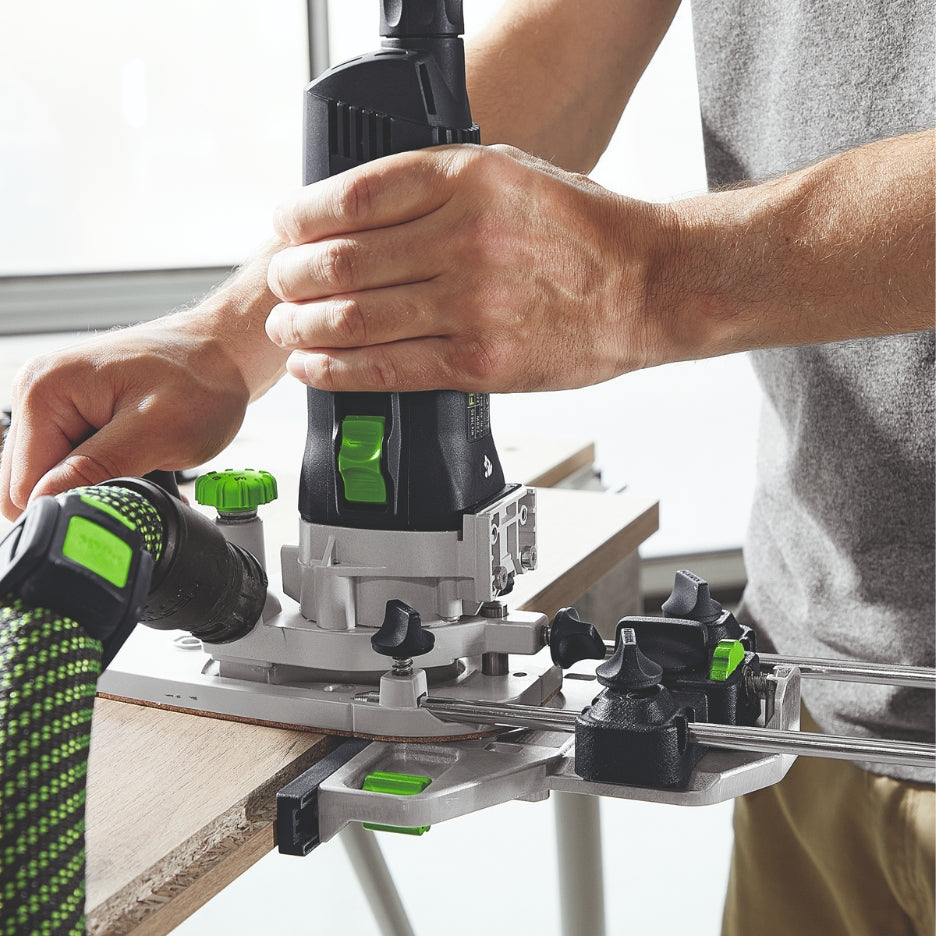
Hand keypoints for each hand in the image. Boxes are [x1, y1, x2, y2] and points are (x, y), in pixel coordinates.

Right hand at [0, 314, 251, 519]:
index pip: (22, 484)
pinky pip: (72, 461)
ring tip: (142, 465)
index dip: (69, 504)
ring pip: (53, 476)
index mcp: (44, 390)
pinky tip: (136, 461)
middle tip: (137, 480)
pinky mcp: (73, 412)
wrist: (225, 353)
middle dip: (82, 494)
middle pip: (30, 482)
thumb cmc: (202, 379)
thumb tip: (44, 501)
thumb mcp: (155, 432)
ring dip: (97, 484)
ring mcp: (55, 402)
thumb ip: (96, 468)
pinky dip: (104, 472)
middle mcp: (38, 392)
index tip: (118, 499)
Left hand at [265, 145, 669, 392]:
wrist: (647, 285)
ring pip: (355, 317)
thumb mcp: (512, 173)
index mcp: (469, 177)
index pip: (355, 196)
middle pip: (342, 260)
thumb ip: (439, 186)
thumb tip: (363, 212)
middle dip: (293, 277)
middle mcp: (465, 237)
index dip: (304, 216)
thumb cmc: (582, 231)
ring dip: (303, 326)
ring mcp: (472, 303)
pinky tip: (313, 366)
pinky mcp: (480, 362)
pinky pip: (388, 367)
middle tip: (281, 284)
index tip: (288, 227)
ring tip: (287, 327)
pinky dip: (337, 370)